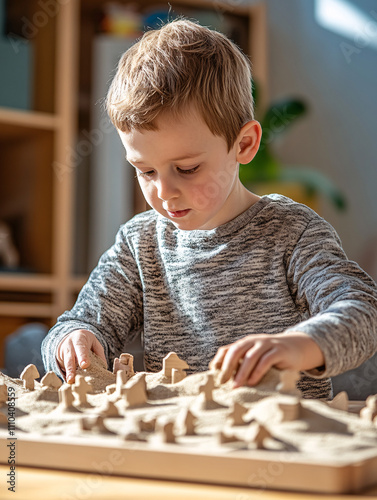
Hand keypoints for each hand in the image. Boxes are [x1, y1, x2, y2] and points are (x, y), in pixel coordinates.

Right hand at [56, 330, 106, 383]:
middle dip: (71, 368)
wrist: (72, 336)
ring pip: (65, 364)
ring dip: (68, 374)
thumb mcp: (94, 342)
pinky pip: (63, 368)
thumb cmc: (86, 342)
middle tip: (72, 378)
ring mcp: (63, 353)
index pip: (81, 348)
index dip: (82, 356)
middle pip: (70, 357)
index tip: (85, 365)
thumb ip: (99, 353)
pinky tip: (69, 383)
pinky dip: (66, 375)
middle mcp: (69, 345)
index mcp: (79, 339)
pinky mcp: (60, 360)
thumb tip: (103, 367)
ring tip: (69, 382)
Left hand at [209, 331, 324, 387]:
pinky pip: (266, 360)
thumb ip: (242, 365)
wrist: (296, 348)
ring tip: (237, 385)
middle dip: (228, 367)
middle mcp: (254, 341)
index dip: (219, 361)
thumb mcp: (255, 359)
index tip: (213, 375)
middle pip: (236, 351)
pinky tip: (253, 381)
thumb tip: (224, 380)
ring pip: (250, 356)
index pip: (227, 349)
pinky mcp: (279, 351)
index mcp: (245, 343)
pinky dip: (257, 371)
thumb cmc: (271, 357)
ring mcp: (266, 344)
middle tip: (223, 382)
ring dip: (242, 372)